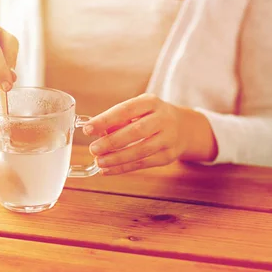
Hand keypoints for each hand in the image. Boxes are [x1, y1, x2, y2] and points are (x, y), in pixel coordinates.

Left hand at [84, 94, 217, 174]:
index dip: (105, 120)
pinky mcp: (168, 156)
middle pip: (136, 131)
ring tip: (99, 161)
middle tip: (93, 148)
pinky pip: (143, 164)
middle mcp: (163, 119)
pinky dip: (123, 168)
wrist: (184, 128)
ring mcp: (168, 138)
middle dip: (111, 141)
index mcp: (151, 102)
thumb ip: (119, 119)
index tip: (87, 129)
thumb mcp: (138, 110)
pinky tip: (107, 170)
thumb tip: (97, 133)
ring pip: (140, 151)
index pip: (126, 110)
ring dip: (116, 158)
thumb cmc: (151, 117)